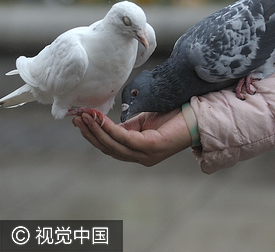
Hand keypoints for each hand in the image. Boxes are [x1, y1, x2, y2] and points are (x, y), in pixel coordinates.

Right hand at [73, 108, 192, 165]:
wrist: (197, 117)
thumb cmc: (174, 117)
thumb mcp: (145, 122)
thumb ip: (128, 126)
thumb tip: (108, 124)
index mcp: (138, 153)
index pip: (109, 147)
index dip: (93, 135)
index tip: (80, 121)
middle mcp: (140, 157)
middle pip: (108, 148)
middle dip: (90, 133)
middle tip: (77, 119)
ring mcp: (146, 154)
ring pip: (113, 146)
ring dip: (97, 131)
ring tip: (85, 118)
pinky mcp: (151, 147)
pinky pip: (125, 139)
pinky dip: (111, 130)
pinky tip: (101, 121)